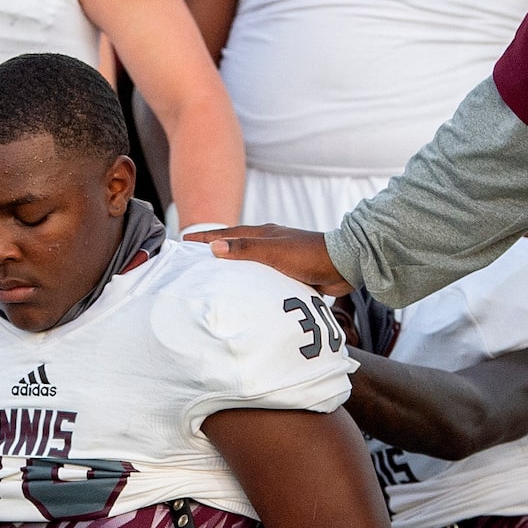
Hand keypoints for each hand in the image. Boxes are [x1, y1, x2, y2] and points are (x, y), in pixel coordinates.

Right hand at [187, 224, 349, 294]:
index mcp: (263, 234)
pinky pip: (266, 277)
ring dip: (235, 267)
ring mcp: (281, 258)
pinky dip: (253, 281)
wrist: (344, 265)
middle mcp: (270, 243)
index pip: (227, 234)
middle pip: (236, 246)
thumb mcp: (272, 251)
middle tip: (195, 259)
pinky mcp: (292, 273)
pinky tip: (249, 293)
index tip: (184, 241)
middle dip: (216, 250)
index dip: (205, 238)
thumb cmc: (307, 255)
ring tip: (217, 278)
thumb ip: (244, 249)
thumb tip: (214, 247)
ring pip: (251, 262)